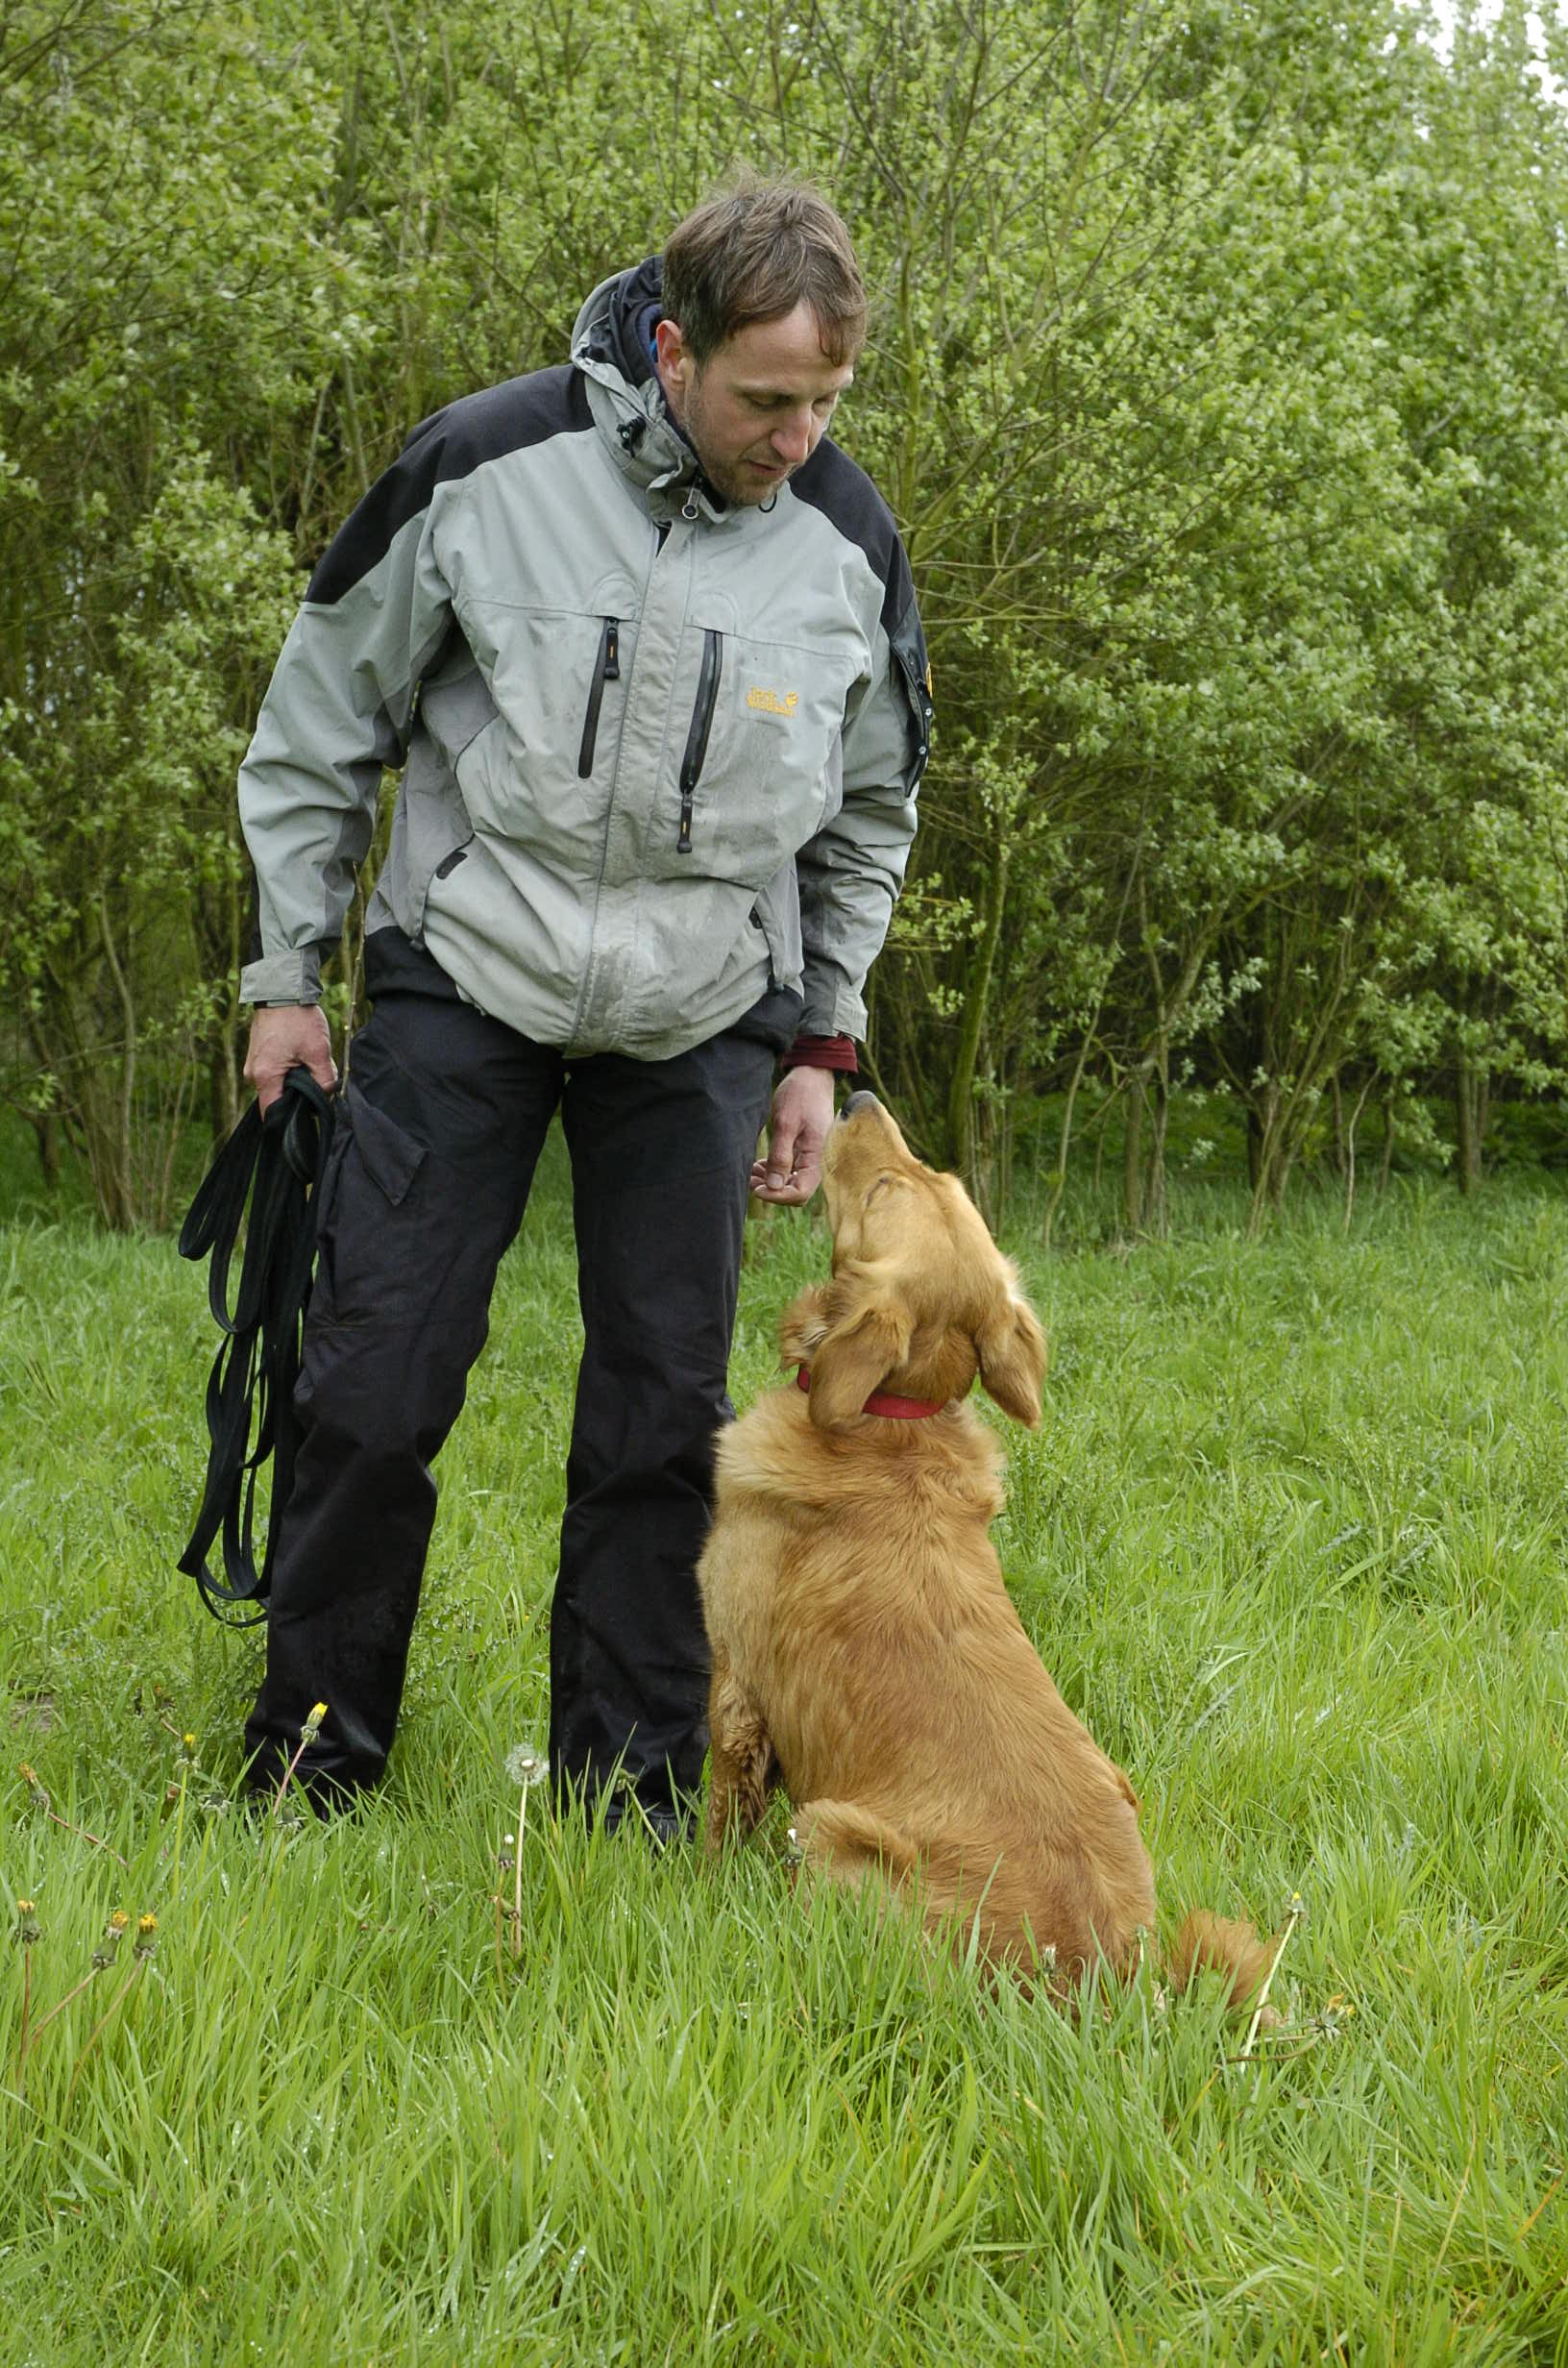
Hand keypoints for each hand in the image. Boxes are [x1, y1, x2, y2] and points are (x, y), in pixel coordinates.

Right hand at [243, 1004, 337, 1115]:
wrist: (282, 989)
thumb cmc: (298, 1019)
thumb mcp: (319, 1051)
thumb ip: (324, 1080)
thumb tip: (325, 1096)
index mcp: (264, 1076)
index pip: (273, 1113)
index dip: (291, 1118)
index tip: (308, 1115)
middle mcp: (252, 1074)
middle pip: (278, 1098)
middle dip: (300, 1093)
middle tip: (317, 1075)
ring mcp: (253, 1063)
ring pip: (278, 1084)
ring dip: (296, 1078)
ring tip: (309, 1059)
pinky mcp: (257, 1055)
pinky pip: (274, 1071)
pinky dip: (290, 1067)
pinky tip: (301, 1053)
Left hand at [750, 1066, 836, 1204]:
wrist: (811, 1076)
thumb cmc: (800, 1095)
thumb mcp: (786, 1123)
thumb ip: (780, 1156)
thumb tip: (774, 1186)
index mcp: (817, 1156)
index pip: (800, 1192)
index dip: (777, 1196)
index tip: (756, 1188)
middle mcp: (817, 1161)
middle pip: (796, 1192)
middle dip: (772, 1190)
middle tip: (749, 1180)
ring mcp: (811, 1157)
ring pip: (791, 1183)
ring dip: (771, 1181)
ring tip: (750, 1173)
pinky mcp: (805, 1152)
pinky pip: (791, 1171)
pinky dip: (774, 1171)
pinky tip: (759, 1165)